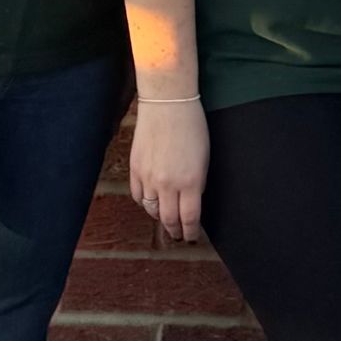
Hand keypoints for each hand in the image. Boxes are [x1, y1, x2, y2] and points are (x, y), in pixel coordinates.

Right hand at [129, 99, 208, 241]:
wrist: (168, 103)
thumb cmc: (193, 125)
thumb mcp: (204, 157)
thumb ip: (197, 182)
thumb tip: (192, 201)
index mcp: (190, 181)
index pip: (189, 218)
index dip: (190, 232)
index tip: (191, 237)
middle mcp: (167, 184)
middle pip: (169, 219)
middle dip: (174, 230)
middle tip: (178, 236)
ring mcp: (148, 178)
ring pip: (151, 210)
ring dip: (159, 218)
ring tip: (165, 221)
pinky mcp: (135, 169)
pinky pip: (138, 196)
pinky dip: (144, 203)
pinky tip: (150, 203)